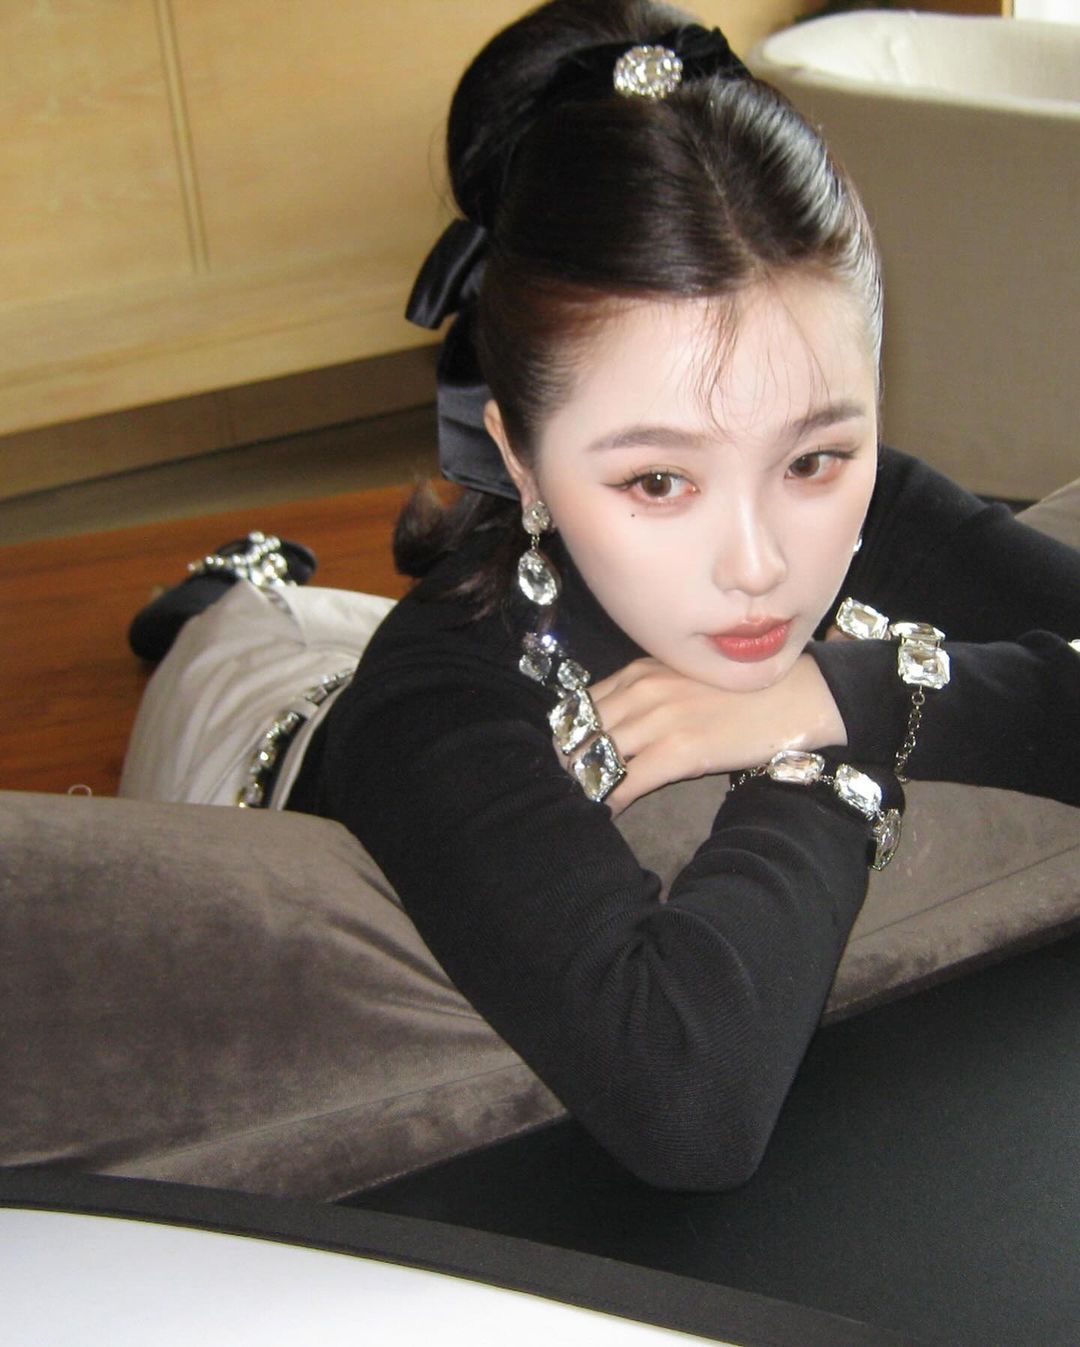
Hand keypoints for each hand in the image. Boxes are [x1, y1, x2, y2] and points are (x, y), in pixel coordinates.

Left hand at [579, 654, 845, 812]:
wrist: (797, 695)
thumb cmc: (745, 691)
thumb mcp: (685, 677)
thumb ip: (648, 692)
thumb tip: (618, 726)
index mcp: (640, 671)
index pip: (581, 706)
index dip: (567, 737)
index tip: (565, 759)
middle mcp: (641, 690)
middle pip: (579, 732)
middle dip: (569, 764)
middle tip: (567, 788)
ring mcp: (658, 719)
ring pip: (595, 758)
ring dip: (585, 785)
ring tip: (581, 804)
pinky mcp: (678, 751)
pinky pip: (624, 782)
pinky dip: (608, 802)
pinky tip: (606, 816)